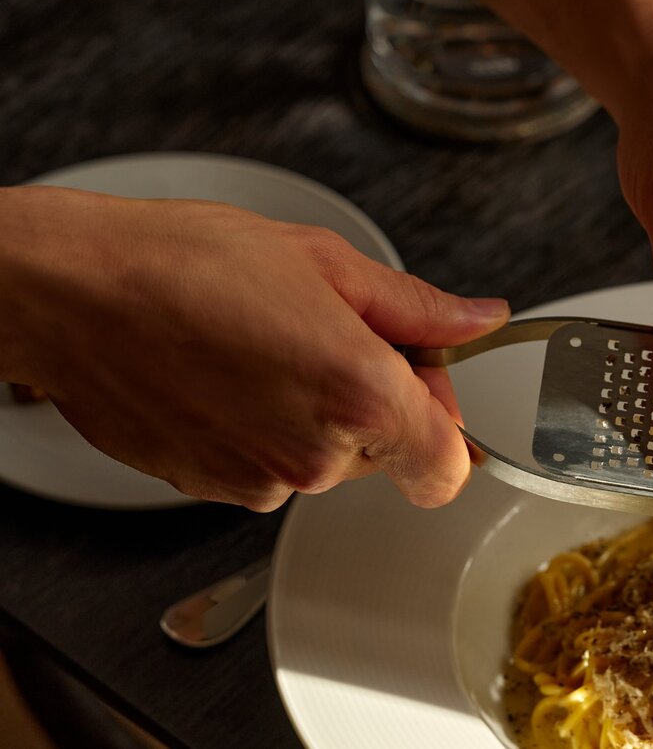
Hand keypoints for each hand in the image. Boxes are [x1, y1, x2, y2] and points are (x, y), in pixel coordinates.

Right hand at [0, 187, 507, 510]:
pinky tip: (231, 376)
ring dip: (316, 415)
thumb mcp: (326, 263)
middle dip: (376, 401)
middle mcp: (315, 457)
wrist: (72, 292)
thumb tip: (479, 320)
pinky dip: (265, 430)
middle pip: (387, 456)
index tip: (425, 388)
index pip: (448, 469)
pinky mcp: (213, 489)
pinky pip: (270, 469)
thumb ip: (418, 307)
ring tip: (266, 347)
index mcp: (360, 397)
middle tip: (328, 334)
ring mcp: (260, 481)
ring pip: (326, 463)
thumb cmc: (185, 265)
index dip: (447, 426)